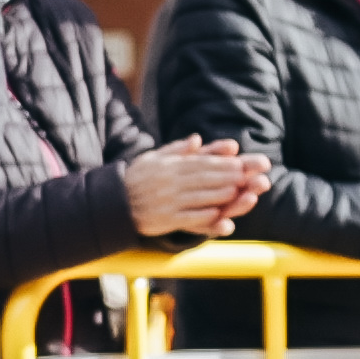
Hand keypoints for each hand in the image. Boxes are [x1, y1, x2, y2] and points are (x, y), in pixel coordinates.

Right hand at [120, 137, 270, 238]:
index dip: (221, 163)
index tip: (239, 162)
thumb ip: (176, 150)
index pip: (199, 163)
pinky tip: (218, 214)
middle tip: (246, 176)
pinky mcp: (165, 219)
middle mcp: (169, 182)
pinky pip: (187, 217)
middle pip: (202, 178)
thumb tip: (197, 139)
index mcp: (168, 166)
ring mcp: (168, 201)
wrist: (113, 204)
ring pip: (198, 197)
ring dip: (219, 195)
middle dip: (226, 177)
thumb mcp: (153, 158)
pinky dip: (204, 216)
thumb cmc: (137, 179)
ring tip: (238, 192)